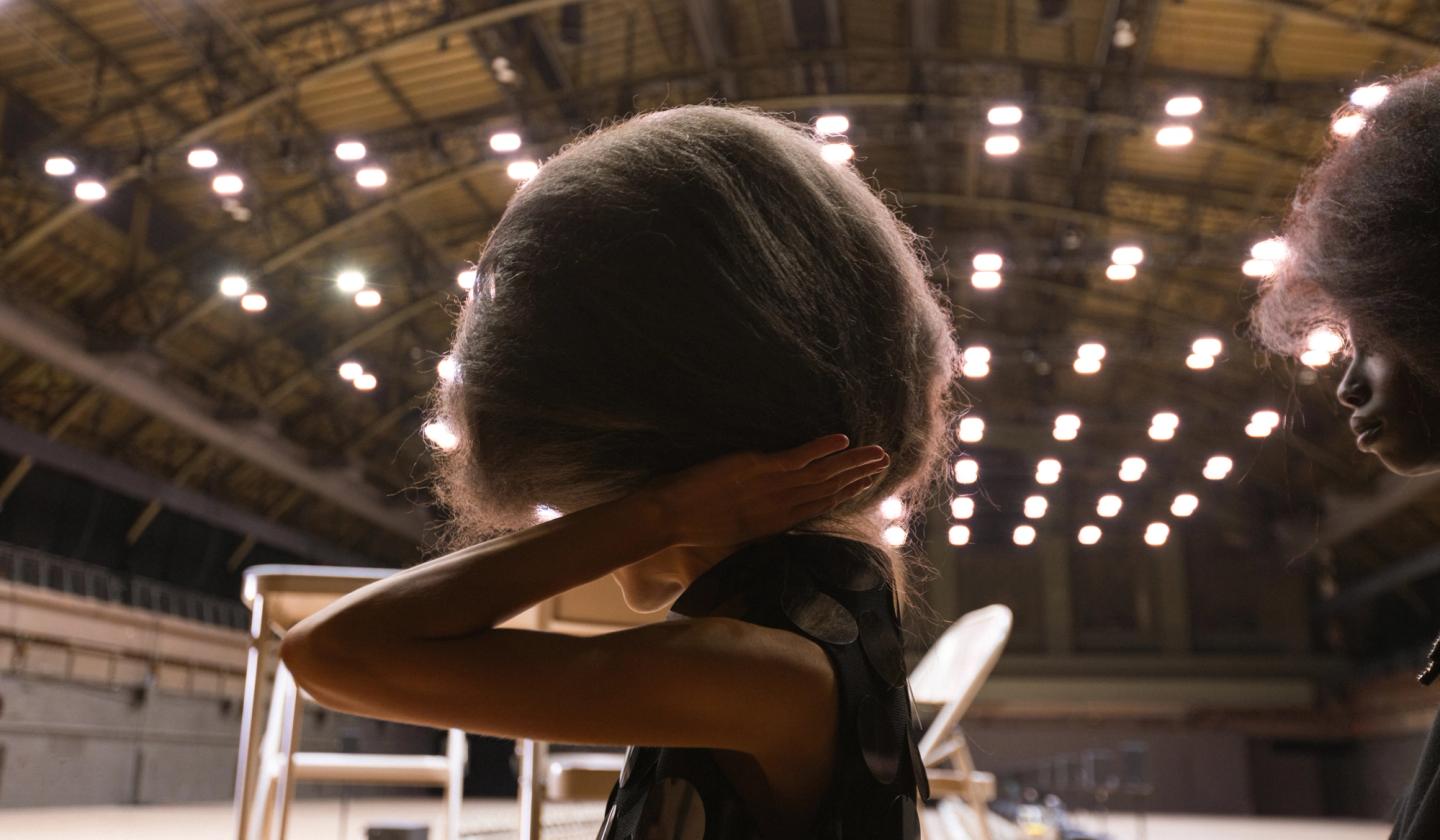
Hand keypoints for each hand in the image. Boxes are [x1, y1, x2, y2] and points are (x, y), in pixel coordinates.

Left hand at [638, 434, 890, 548]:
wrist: (668, 518)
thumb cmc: (691, 524)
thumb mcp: (731, 528)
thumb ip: (754, 517)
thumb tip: (764, 507)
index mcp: (773, 524)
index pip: (817, 507)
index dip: (845, 494)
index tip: (865, 484)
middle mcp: (779, 508)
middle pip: (828, 491)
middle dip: (858, 477)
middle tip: (884, 465)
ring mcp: (771, 488)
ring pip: (822, 475)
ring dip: (852, 463)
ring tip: (877, 454)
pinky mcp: (758, 469)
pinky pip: (798, 457)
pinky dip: (822, 448)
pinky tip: (842, 440)